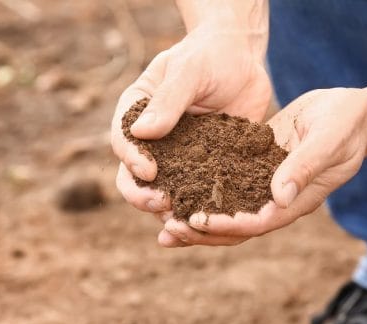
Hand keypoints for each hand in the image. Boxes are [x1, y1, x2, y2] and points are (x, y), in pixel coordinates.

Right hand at [111, 23, 271, 237]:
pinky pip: (194, 196)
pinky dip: (197, 213)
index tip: (149, 171)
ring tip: (182, 222)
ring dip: (168, 211)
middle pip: (132, 177)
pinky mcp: (201, 170)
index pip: (123, 141)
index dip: (132, 159)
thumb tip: (141, 134)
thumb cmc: (211, 56)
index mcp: (136, 113)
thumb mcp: (189, 71)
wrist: (243, 60)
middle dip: (142, 196)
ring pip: (161, 193)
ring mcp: (175, 159)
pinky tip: (207, 225)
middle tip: (162, 203)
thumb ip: (168, 100)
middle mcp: (150, 141)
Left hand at [162, 88, 366, 246]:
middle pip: (236, 227)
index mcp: (297, 200)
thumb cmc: (347, 122)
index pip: (258, 222)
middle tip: (168, 230)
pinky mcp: (254, 168)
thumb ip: (305, 166)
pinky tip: (175, 188)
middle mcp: (277, 200)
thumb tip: (278, 196)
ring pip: (226, 212)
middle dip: (203, 232)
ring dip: (197, 221)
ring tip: (162, 223)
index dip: (228, 224)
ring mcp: (264, 186)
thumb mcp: (329, 138)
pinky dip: (201, 191)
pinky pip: (225, 187)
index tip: (199, 222)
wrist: (352, 112)